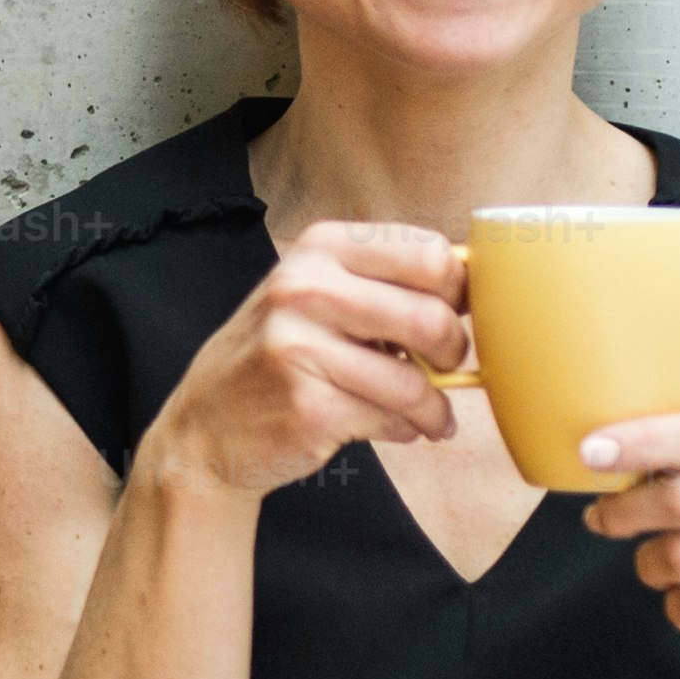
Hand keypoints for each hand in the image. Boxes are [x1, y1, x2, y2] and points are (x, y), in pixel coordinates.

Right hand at [132, 224, 473, 502]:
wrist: (205, 427)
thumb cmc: (278, 358)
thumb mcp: (314, 295)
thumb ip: (380, 283)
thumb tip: (474, 287)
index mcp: (319, 248)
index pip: (426, 253)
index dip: (458, 289)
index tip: (457, 312)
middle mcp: (305, 289)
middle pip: (430, 315)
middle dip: (455, 350)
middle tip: (447, 365)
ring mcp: (301, 348)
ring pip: (415, 381)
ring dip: (435, 407)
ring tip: (430, 415)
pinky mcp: (309, 406)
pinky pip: (392, 420)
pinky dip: (406, 430)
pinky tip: (392, 428)